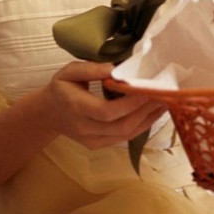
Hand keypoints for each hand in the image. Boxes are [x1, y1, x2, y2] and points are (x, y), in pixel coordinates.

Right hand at [39, 61, 165, 149]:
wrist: (48, 114)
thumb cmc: (61, 88)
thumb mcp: (69, 72)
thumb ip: (91, 69)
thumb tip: (115, 69)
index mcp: (76, 107)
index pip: (106, 111)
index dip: (130, 103)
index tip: (148, 88)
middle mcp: (84, 128)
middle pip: (120, 125)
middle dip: (146, 110)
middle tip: (165, 93)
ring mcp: (91, 140)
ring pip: (125, 134)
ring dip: (148, 119)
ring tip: (165, 101)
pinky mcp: (98, 145)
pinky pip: (123, 138)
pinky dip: (142, 126)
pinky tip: (154, 112)